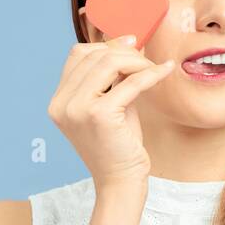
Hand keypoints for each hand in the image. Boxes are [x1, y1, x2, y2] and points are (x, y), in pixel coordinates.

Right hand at [47, 35, 174, 194]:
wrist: (121, 182)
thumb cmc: (118, 146)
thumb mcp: (109, 105)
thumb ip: (112, 78)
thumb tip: (130, 43)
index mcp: (58, 101)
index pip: (77, 55)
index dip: (106, 44)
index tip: (131, 43)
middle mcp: (62, 104)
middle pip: (94, 55)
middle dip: (125, 52)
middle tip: (147, 59)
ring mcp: (77, 109)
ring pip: (109, 62)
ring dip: (137, 61)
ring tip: (154, 69)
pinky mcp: (99, 114)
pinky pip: (131, 82)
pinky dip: (151, 74)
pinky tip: (165, 72)